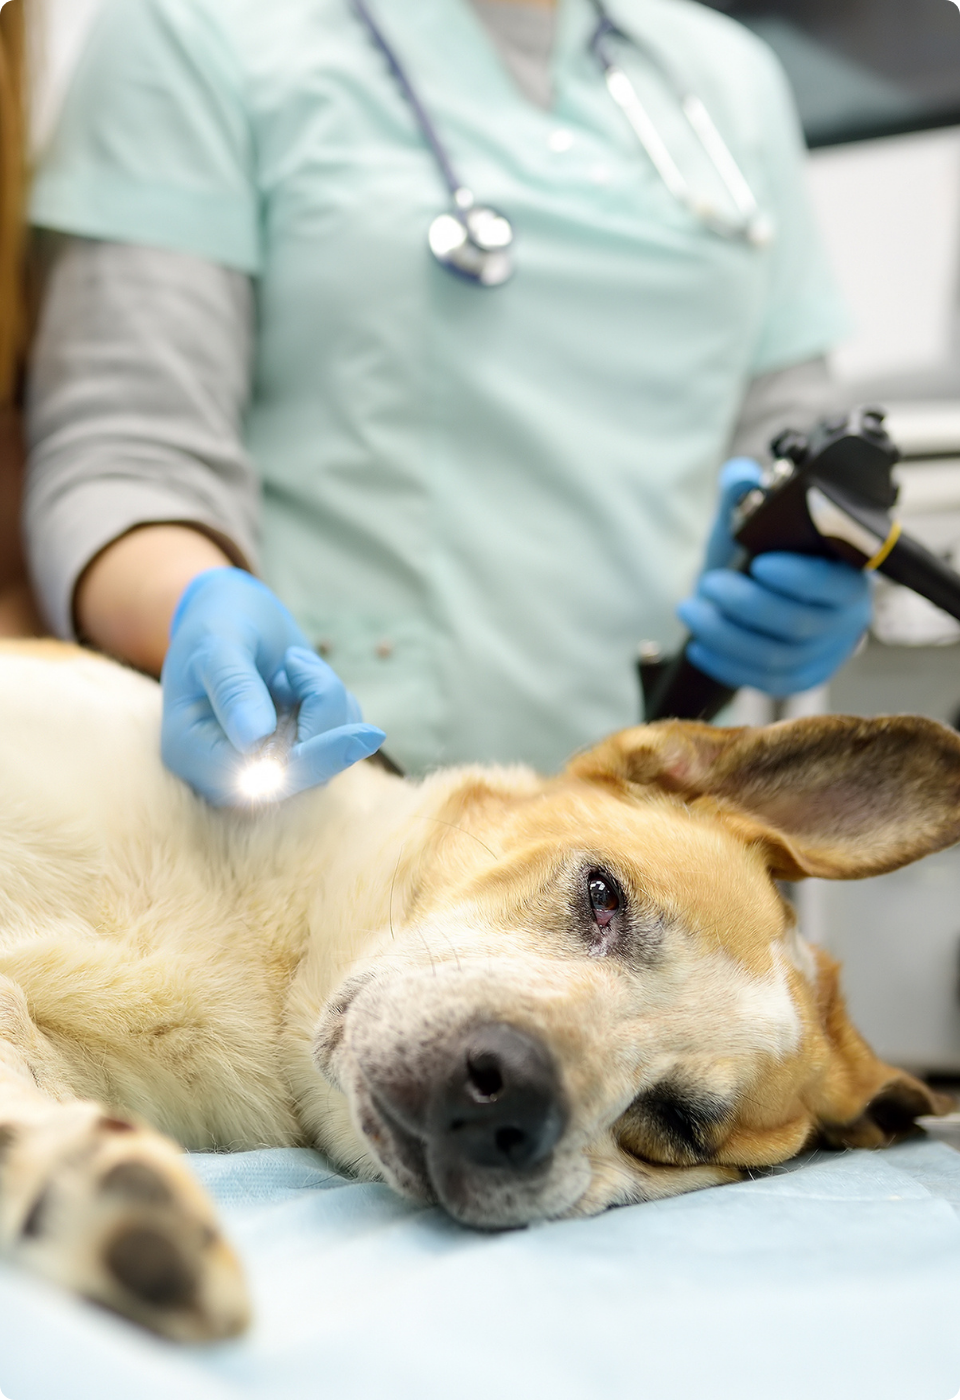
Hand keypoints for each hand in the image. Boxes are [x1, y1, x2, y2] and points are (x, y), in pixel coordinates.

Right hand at [161, 568, 384, 804]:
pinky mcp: (298, 757)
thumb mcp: (218, 644)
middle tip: (297, 658)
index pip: (258, 779)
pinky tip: (303, 677)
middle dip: (319, 711)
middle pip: (302, 776)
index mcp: (190, 753)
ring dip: (325, 701)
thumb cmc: (215, 627)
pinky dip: (334, 704)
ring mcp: (266, 771)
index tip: (326, 697)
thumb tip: (254, 740)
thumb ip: (234, 688)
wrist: (233, 618)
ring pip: (330, 759)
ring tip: (292, 662)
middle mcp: (227, 775)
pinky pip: (339, 742)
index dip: (306, 750)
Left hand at [675, 458, 872, 695]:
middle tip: (708, 585)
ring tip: (690, 610)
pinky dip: (726, 663)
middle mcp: (846, 618)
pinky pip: (764, 681)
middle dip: (746, 605)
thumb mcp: (746, 521)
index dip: (799, 578)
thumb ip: (742, 494)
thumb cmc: (757, 554)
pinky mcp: (801, 678)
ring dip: (725, 634)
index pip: (834, 583)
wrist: (753, 593)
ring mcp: (825, 653)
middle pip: (798, 624)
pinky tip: (699, 644)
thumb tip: (741, 476)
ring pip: (777, 657)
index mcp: (847, 572)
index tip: (760, 563)